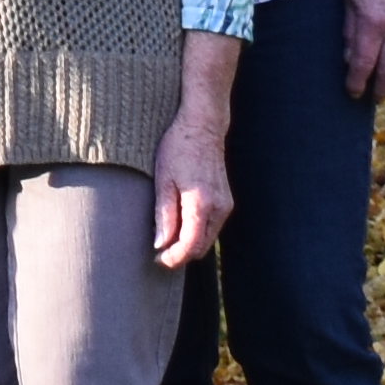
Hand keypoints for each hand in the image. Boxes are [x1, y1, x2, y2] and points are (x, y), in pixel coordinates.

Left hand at [145, 115, 233, 268]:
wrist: (203, 125)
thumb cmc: (178, 148)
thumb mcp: (163, 180)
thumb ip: (164, 215)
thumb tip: (161, 244)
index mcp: (201, 203)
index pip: (190, 246)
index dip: (174, 258)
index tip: (157, 259)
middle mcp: (219, 208)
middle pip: (201, 247)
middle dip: (180, 254)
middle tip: (159, 251)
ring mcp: (226, 204)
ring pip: (208, 239)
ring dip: (189, 244)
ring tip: (166, 237)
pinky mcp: (226, 201)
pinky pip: (212, 226)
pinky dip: (197, 232)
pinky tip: (180, 224)